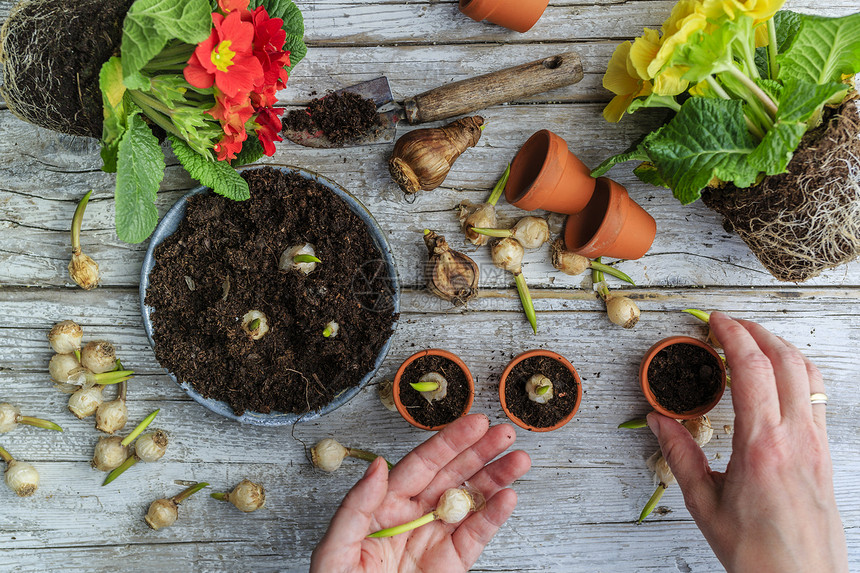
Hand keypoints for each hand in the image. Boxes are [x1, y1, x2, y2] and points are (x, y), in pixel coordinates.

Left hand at [310, 414, 530, 572]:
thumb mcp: (335, 548)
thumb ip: (356, 506)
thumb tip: (378, 465)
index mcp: (383, 505)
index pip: (421, 464)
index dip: (450, 442)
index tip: (475, 423)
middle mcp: (413, 517)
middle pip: (451, 476)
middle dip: (480, 453)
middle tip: (505, 433)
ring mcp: (435, 540)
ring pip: (470, 502)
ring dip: (495, 480)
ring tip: (518, 460)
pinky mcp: (451, 565)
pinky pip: (476, 537)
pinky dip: (493, 517)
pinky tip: (507, 497)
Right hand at [647, 312, 847, 572]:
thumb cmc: (757, 553)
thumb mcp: (705, 504)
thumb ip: (680, 455)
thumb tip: (658, 419)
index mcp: (761, 445)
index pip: (751, 369)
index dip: (733, 335)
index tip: (715, 320)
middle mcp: (796, 437)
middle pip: (785, 359)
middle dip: (756, 330)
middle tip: (729, 324)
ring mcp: (816, 443)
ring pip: (808, 373)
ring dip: (780, 347)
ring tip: (752, 342)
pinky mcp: (825, 454)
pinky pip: (816, 396)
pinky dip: (797, 372)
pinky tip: (777, 380)